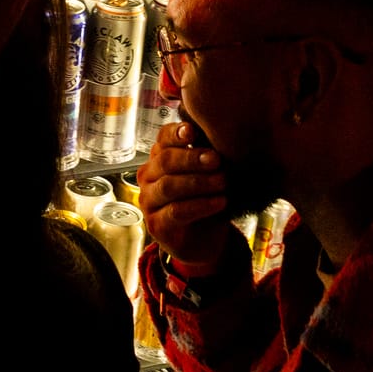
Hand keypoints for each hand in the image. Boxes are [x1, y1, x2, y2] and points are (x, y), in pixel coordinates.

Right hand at [139, 121, 232, 268]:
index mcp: (160, 158)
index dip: (176, 133)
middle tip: (216, 160)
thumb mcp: (208, 174)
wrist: (205, 239)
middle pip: (165, 161)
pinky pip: (176, 211)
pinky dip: (200, 205)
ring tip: (222, 182)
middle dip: (192, 158)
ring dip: (199, 182)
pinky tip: (220, 201)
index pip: (162, 139)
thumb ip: (208, 155)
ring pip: (169, 186)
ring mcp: (149, 202)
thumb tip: (223, 133)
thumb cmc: (207, 199)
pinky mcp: (157, 225)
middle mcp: (149, 177)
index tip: (193, 132)